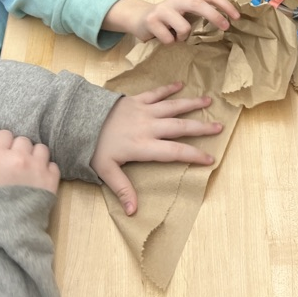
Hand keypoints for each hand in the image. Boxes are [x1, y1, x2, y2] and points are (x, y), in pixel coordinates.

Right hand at [0, 130, 59, 196]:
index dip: (2, 145)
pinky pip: (52, 165)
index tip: (1, 157)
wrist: (1, 233)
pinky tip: (37, 181)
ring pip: (40, 148)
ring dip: (34, 157)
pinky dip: (46, 170)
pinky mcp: (51, 179)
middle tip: (13, 167)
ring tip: (27, 172)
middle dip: (17, 150)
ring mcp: (37, 166)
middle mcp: (18, 156)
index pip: (4, 134)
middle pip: (23, 140)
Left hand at [90, 84, 222, 214]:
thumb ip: (122, 189)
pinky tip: (180, 84)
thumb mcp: (106, 171)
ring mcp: (143, 110)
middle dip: (201, 127)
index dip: (194, 155)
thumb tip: (133, 212)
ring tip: (208, 100)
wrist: (78, 119)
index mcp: (144, 146)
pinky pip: (156, 93)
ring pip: (172, 106)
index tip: (210, 158)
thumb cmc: (93, 147)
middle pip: (180, 126)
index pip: (175, 152)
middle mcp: (148, 126)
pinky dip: (168, 88)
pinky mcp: (136, 99)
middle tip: (219, 127)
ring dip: (191, 103)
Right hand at [105, 0, 239, 43]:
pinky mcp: (152, 21)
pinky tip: (164, 38)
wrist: (139, 18)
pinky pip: (169, 39)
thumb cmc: (168, 18)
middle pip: (199, 4)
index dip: (224, 5)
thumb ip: (200, 13)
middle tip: (225, 27)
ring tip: (176, 36)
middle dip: (214, 16)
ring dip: (183, 37)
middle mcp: (176, 0)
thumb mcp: (185, 12)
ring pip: (184, 27)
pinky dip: (170, 42)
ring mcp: (163, 9)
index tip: (236, 17)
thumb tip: (226, 22)